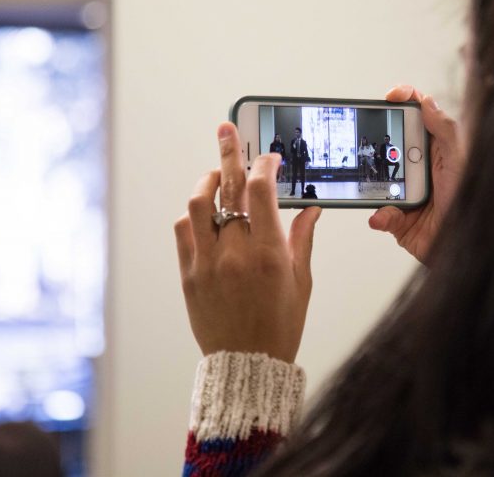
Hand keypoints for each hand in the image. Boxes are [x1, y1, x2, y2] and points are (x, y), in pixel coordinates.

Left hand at [174, 122, 321, 362]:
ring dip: (208, 182)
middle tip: (226, 129)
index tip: (269, 157)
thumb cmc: (280, 326)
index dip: (264, 166)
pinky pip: (184, 231)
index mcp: (269, 254)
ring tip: (217, 173)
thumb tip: (309, 207)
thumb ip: (303, 239)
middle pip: (229, 189)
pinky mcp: (189, 274)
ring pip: (198, 204)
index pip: (261, 192)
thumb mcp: (301, 281)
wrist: (247, 364)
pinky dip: (193, 214)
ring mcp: (207, 262)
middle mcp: (235, 253)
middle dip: (229, 153)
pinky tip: (205, 210)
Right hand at [368, 85, 462, 264]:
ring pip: (378, 179)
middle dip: (379, 144)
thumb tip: (426, 101)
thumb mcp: (460, 160)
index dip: (403, 101)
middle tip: (374, 142)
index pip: (417, 117)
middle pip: (390, 144)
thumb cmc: (471, 204)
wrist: (465, 247)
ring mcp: (405, 192)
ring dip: (375, 184)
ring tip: (382, 187)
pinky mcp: (398, 218)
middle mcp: (419, 168)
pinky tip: (385, 215)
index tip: (390, 97)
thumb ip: (445, 130)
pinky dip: (380, 215)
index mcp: (436, 150)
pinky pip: (380, 213)